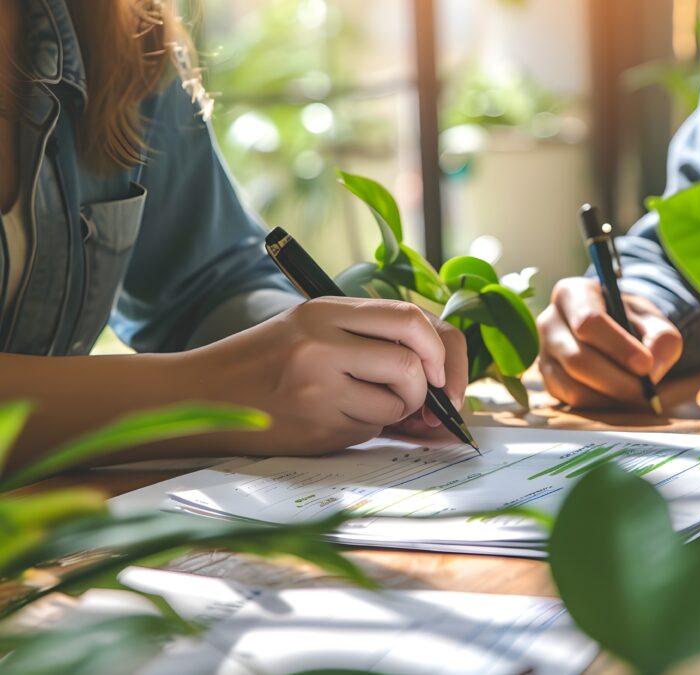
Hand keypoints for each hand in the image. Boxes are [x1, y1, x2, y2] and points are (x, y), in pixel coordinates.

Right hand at [188, 298, 467, 454]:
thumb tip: (439, 375)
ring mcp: (317, 384)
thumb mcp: (312, 328)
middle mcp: (322, 341)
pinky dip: (368, 426)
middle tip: (422, 398)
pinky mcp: (314, 423)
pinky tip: (336, 418)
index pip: (410, 317)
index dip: (439, 347)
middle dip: (428, 386)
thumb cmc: (264, 362)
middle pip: (412, 360)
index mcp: (325, 309)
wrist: (201, 395)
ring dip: (396, 410)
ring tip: (364, 405)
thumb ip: (369, 338)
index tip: (439, 370)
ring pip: (397, 400)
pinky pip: (370, 428)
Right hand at [538, 277, 681, 408]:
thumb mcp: (655, 321)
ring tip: (635, 394)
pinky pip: (572, 400)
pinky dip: (600, 404)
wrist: (616, 331)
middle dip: (616, 380)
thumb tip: (650, 371)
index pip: (588, 321)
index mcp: (573, 294)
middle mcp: (550, 321)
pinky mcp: (547, 379)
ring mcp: (544, 352)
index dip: (618, 346)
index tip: (645, 365)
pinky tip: (619, 397)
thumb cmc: (633, 322)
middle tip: (645, 391)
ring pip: (572, 385)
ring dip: (610, 396)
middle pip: (578, 358)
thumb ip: (661, 340)